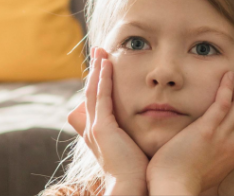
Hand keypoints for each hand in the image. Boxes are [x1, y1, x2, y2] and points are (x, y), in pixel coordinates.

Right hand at [67, 48, 148, 194]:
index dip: (98, 83)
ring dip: (97, 69)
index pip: (96, 101)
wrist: (129, 188)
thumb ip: (132, 136)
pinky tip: (107, 65)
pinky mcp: (103, 127)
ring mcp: (96, 127)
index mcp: (98, 134)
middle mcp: (92, 129)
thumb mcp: (131, 150)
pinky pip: (102, 96)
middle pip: (90, 92)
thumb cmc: (135, 173)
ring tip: (101, 51)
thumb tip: (142, 128)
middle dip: (94, 71)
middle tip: (98, 52)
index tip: (103, 67)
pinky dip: (103, 79)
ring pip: (93, 91)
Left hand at [146, 66, 233, 195]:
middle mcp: (233, 146)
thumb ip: (217, 163)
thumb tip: (215, 161)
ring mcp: (221, 137)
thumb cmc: (185, 183)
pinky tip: (228, 74)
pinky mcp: (206, 130)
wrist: (174, 189)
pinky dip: (227, 87)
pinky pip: (222, 104)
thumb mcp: (211, 175)